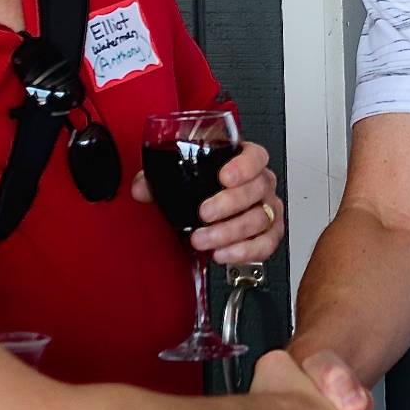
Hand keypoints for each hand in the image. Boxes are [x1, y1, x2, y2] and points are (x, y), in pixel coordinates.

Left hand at [132, 139, 284, 263]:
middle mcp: (262, 183)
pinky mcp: (270, 233)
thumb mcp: (181, 179)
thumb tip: (140, 189)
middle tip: (204, 213)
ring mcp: (268, 208)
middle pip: (257, 189)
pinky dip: (245, 251)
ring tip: (204, 239)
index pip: (255, 156)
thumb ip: (157, 181)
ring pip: (259, 219)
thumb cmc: (206, 188)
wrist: (218, 211)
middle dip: (229, 204)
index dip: (244, 166)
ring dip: (229, 232)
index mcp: (245, 160)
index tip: (224, 177)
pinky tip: (223, 253)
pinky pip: (266, 244)